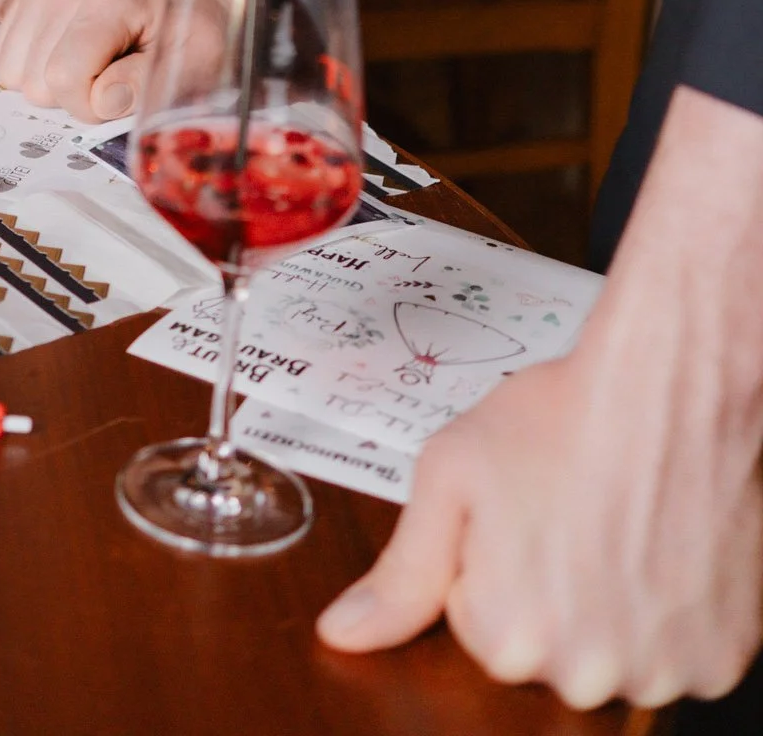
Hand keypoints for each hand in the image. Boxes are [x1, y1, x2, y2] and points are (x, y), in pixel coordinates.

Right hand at [0, 0, 172, 119]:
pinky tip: (66, 52)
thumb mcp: (191, 64)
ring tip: (88, 63)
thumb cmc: (186, 28)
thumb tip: (101, 101)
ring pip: (13, 73)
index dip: (88, 106)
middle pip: (35, 83)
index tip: (118, 94)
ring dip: (48, 83)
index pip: (64, 76)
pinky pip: (5, 55)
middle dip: (70, 96)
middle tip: (107, 75)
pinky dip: (32, 66)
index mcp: (109, 1)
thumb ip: (143, 86)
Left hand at [318, 85, 762, 708]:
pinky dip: (673, 614)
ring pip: (613, 654)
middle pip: (546, 648)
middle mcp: (583, 677)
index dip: (492, 556)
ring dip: (613, 607)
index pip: (476, 621)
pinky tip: (664, 547)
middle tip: (571, 511)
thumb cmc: (561, 418)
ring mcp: (660, 674)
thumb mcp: (450, 476)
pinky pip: (680, 656)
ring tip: (621, 523)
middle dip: (549, 589)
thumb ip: (399, 570)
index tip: (517, 508)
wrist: (671, 384)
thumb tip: (341, 633)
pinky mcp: (720, 663)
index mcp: (505, 638)